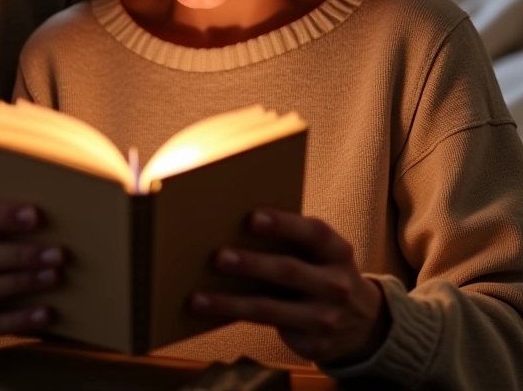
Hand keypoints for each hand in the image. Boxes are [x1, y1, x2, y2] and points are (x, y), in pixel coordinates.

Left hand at [190, 208, 390, 365]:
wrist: (362, 323)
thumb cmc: (322, 271)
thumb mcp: (321, 253)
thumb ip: (293, 240)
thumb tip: (235, 223)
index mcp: (337, 251)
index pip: (313, 233)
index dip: (284, 224)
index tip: (252, 217)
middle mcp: (336, 285)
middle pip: (289, 271)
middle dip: (251, 264)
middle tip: (218, 256)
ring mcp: (326, 318)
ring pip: (271, 309)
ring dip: (231, 303)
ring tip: (200, 297)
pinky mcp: (313, 344)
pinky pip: (268, 330)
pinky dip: (237, 319)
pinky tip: (213, 313)